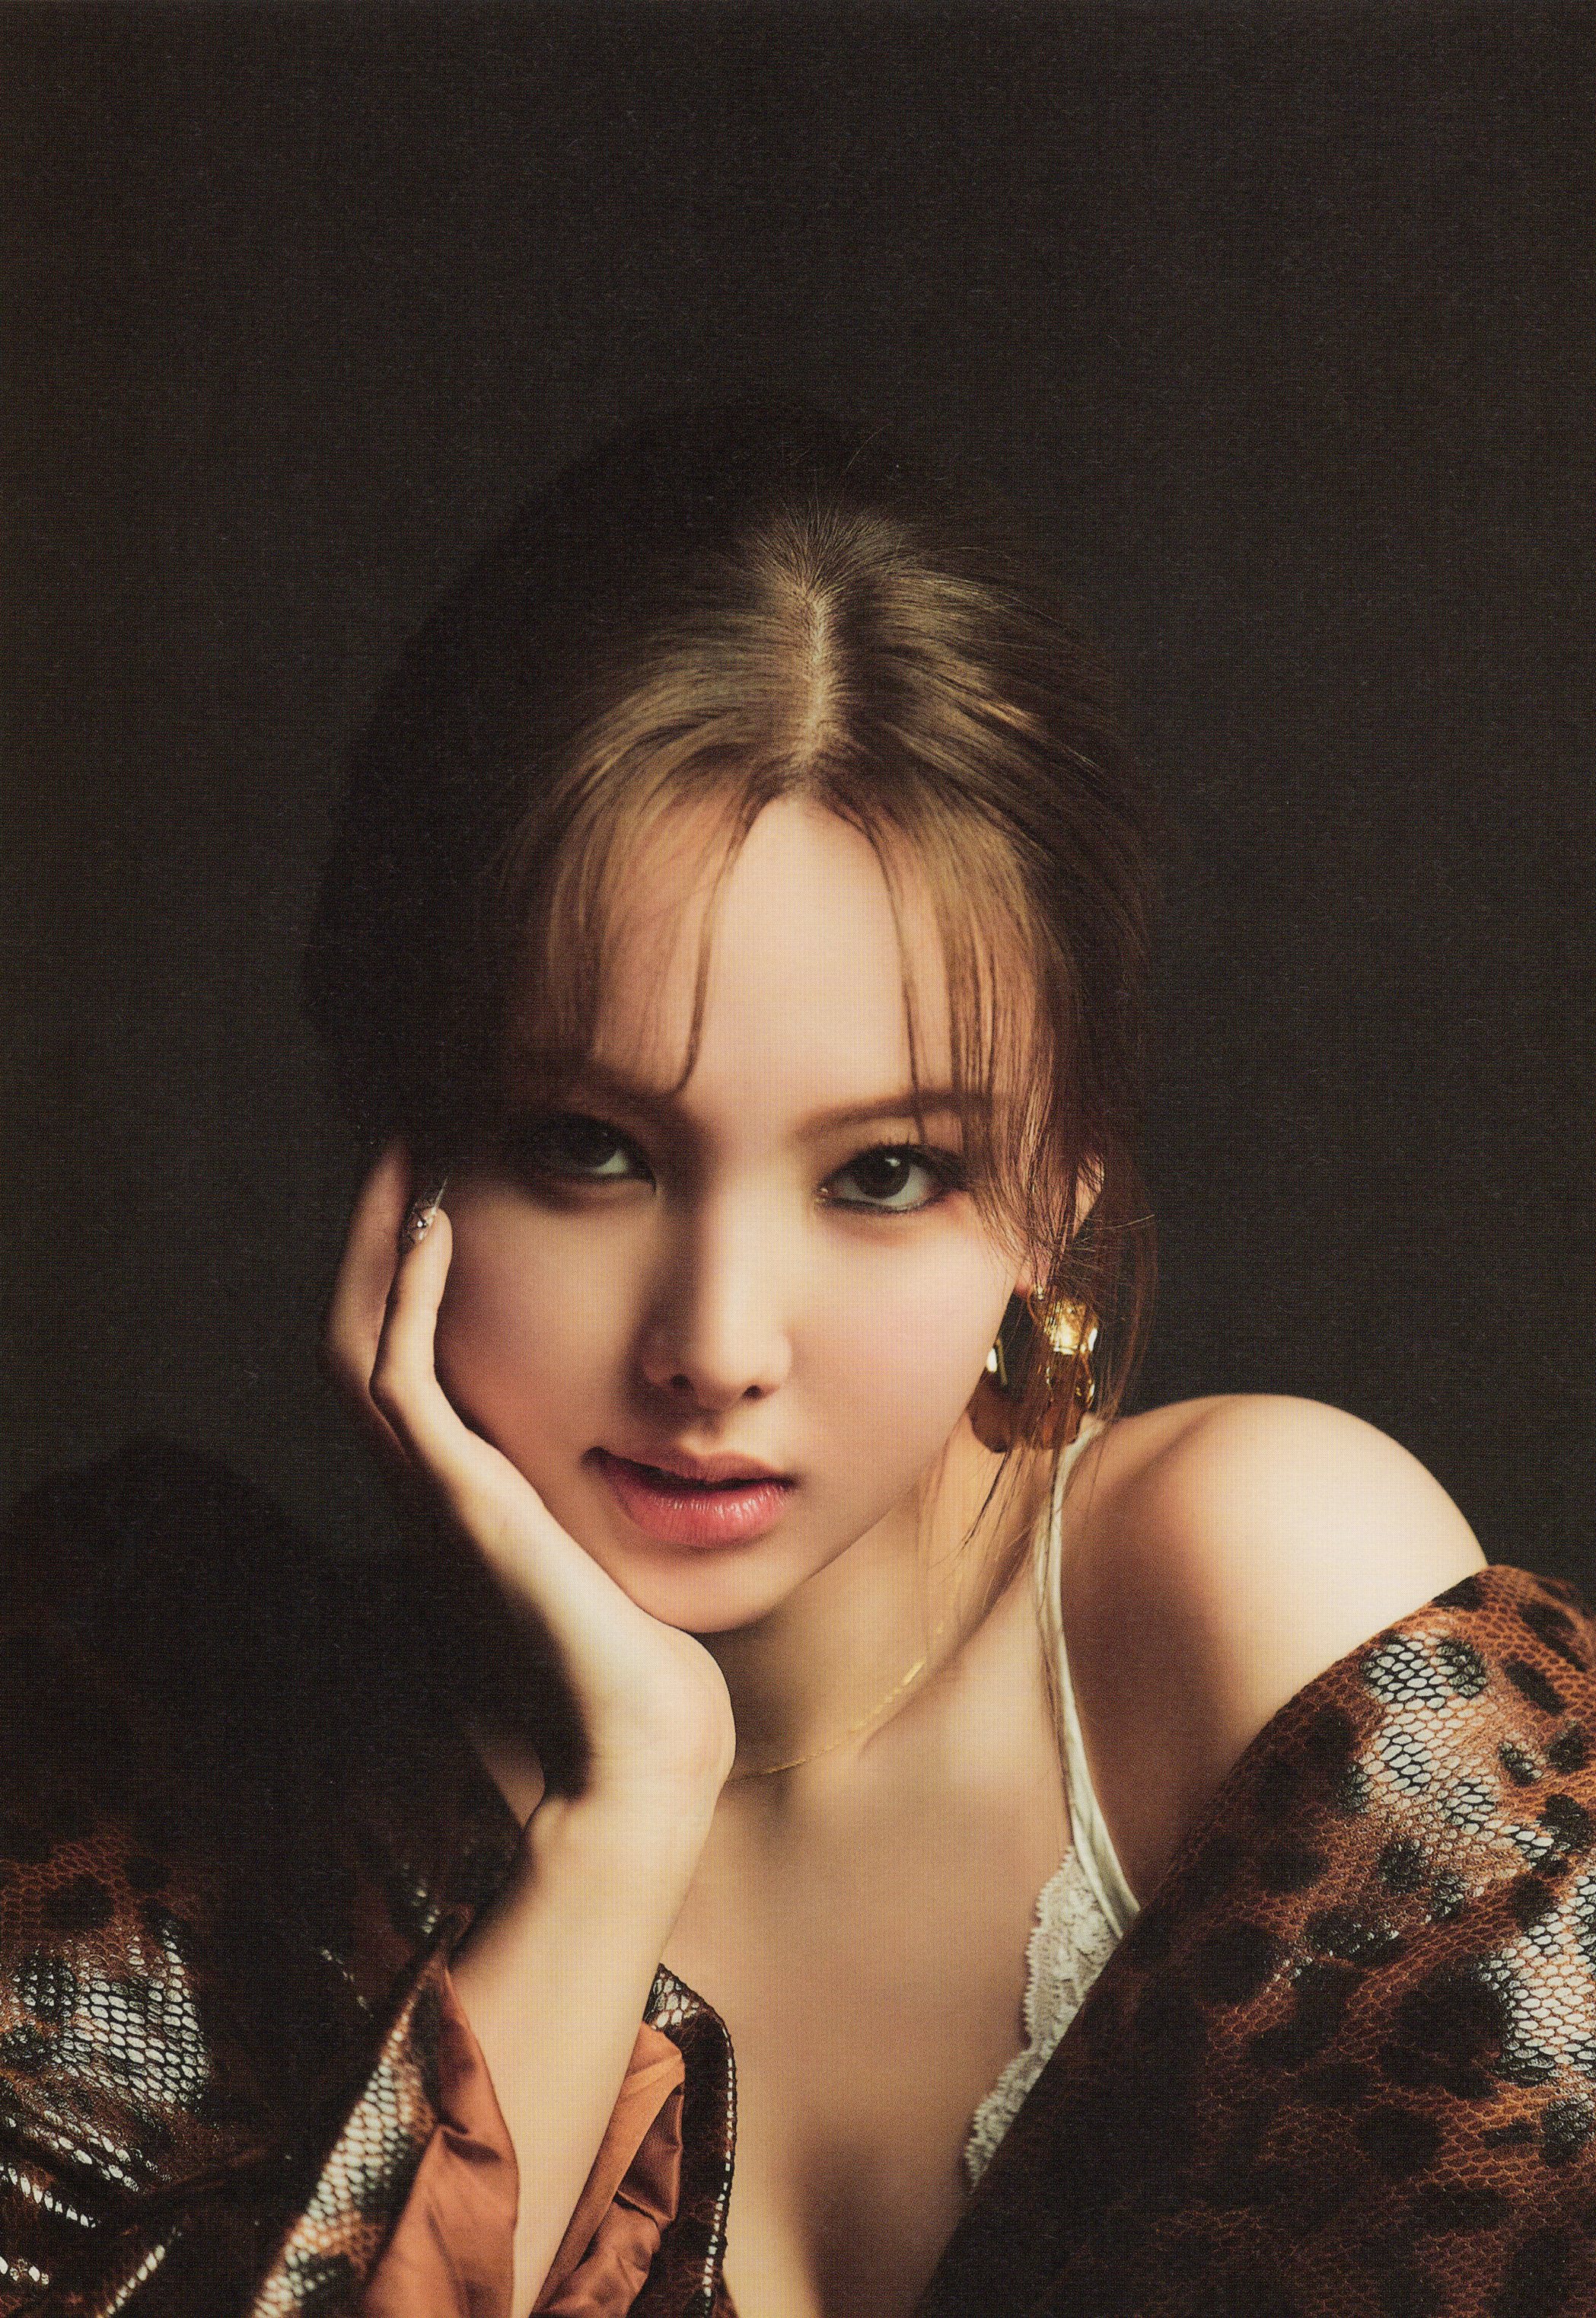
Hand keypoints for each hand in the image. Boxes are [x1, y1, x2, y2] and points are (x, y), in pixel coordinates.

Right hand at [323, 1143, 736, 1819]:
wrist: (642, 1756)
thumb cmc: (646, 1661)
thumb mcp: (614, 1545)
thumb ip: (609, 1488)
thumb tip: (665, 1436)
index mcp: (456, 1489)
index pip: (398, 1347)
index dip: (401, 1258)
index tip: (442, 1171)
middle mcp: (427, 1485)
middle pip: (357, 1325)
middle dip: (374, 1223)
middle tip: (406, 1127)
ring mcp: (435, 1496)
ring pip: (358, 1339)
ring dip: (377, 1237)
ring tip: (409, 1146)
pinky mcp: (463, 1507)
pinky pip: (401, 1382)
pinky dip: (411, 1297)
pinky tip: (439, 1226)